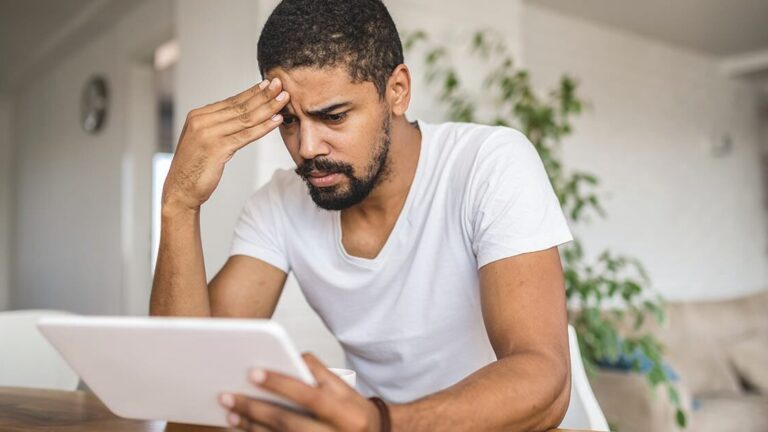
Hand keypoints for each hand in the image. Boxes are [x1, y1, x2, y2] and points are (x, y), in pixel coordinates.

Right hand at [162, 78, 289, 210]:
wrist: (180, 190)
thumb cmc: (194, 168)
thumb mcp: (203, 141)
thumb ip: (217, 126)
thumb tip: (237, 115)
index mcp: (198, 116)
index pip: (231, 101)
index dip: (252, 92)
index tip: (268, 84)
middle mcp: (202, 121)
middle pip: (239, 106)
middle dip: (263, 95)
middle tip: (281, 84)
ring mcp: (208, 134)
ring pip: (245, 118)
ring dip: (267, 108)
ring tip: (284, 100)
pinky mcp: (217, 148)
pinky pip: (246, 135)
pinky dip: (263, 127)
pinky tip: (276, 121)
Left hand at [219, 353, 381, 431]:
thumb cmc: (355, 414)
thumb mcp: (346, 392)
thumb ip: (320, 374)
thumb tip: (291, 359)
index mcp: (347, 413)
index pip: (310, 396)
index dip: (281, 384)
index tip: (253, 372)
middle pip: (289, 423)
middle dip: (255, 409)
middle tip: (227, 396)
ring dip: (252, 427)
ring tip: (230, 414)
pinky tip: (244, 429)